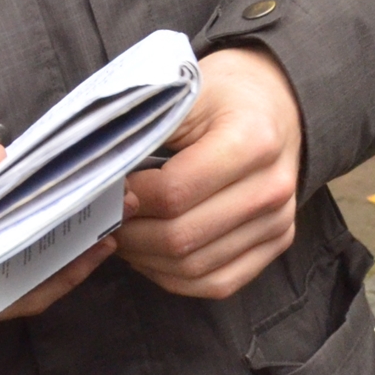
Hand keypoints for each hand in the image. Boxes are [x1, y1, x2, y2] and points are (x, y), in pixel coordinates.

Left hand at [116, 46, 304, 300]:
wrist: (278, 102)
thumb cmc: (226, 95)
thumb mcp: (186, 92)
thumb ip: (145, 131)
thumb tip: (95, 176)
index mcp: (253, 140)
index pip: (173, 193)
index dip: (129, 198)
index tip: (109, 188)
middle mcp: (273, 187)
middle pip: (181, 238)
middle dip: (131, 234)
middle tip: (107, 218)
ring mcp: (279, 221)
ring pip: (194, 268)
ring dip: (146, 259)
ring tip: (127, 234)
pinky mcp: (278, 242)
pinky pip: (217, 283)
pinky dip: (175, 277)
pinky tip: (154, 254)